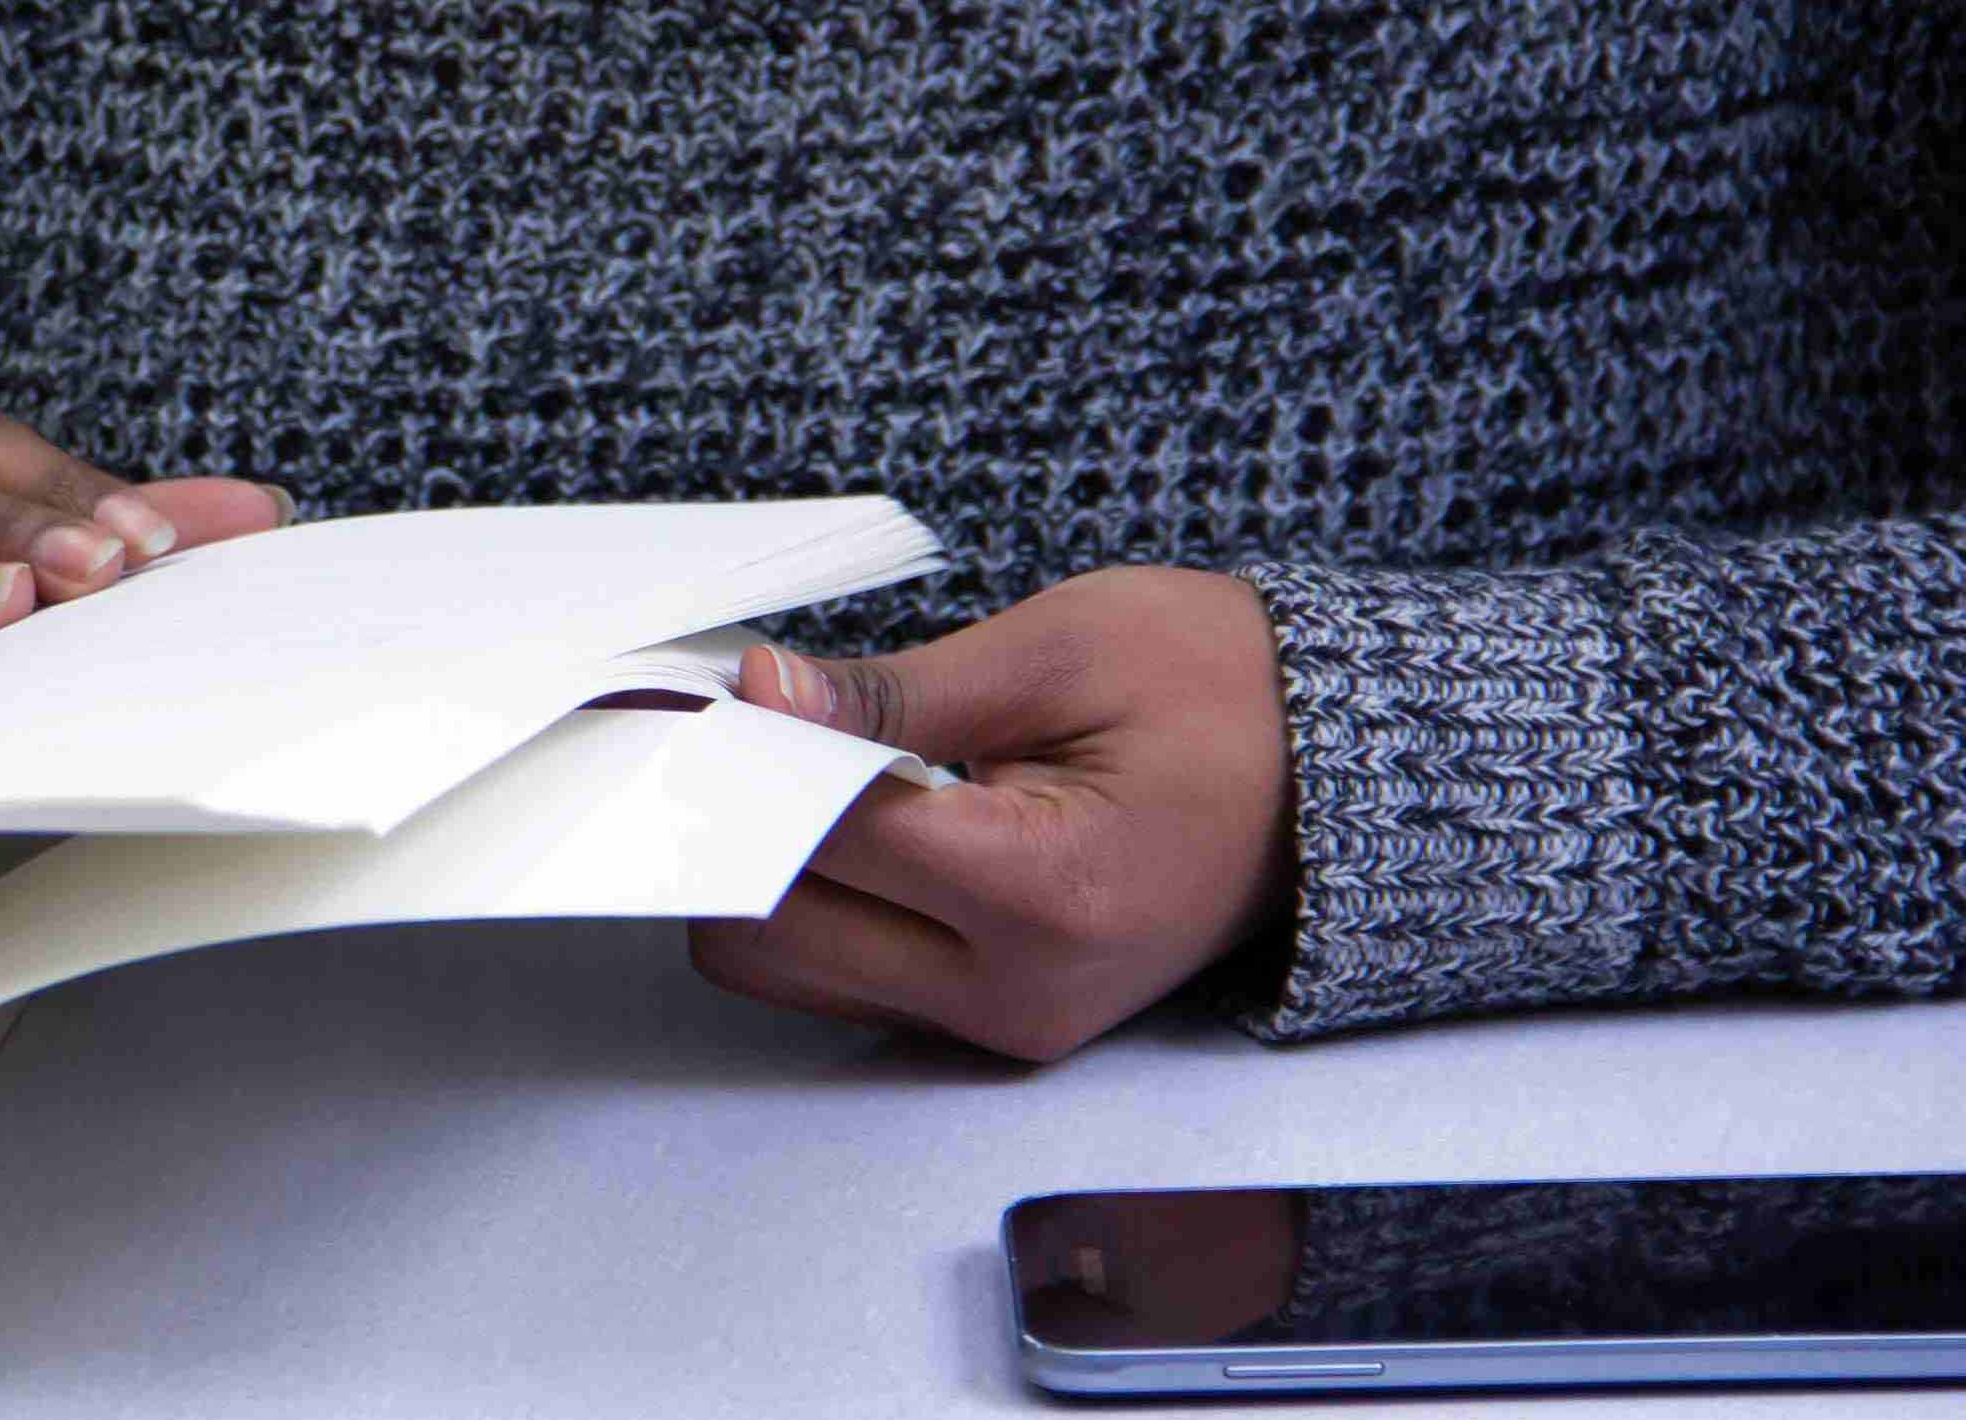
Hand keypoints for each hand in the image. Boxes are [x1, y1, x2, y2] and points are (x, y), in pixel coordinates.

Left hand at [685, 567, 1295, 1059]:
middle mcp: (1017, 992)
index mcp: (1044, 894)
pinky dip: (813, 903)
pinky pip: (844, 978)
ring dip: (762, 873)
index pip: (820, 837)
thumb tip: (760, 695)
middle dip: (733, 827)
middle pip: (769, 934)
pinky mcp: (994, 1025)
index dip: (744, 756)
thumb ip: (894, 691)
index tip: (706, 695)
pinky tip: (839, 818)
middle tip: (735, 732)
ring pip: (788, 970)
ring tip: (796, 770)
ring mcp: (1006, 1024)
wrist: (1339, 775)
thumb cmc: (1227, 693)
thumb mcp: (1064, 649)